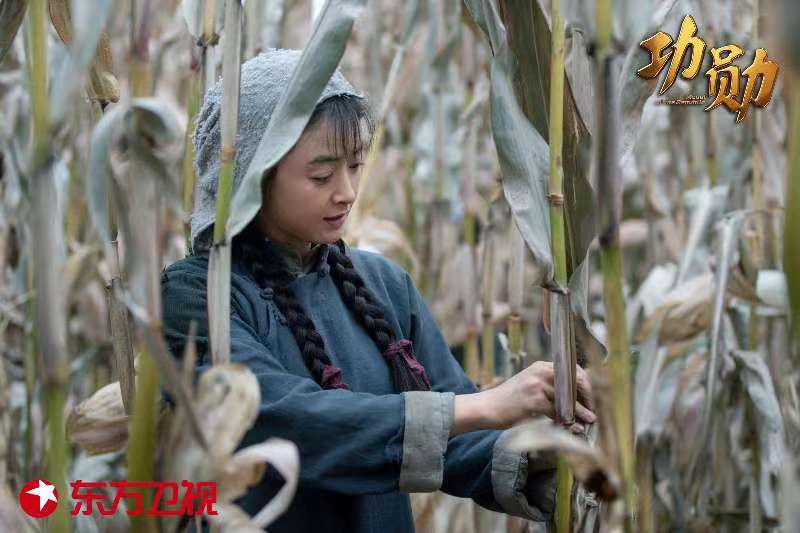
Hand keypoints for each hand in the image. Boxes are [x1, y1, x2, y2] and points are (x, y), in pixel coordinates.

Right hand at [480, 360, 594, 428]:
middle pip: (575, 380)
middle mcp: (540, 371)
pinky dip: (567, 421)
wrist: (488, 407)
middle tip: (592, 411)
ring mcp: (537, 385)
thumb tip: (577, 399)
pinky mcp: (534, 400)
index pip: (573, 370)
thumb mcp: (531, 386)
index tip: (591, 399)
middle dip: (588, 397)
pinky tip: (571, 427)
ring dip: (581, 412)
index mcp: (541, 366)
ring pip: (568, 399)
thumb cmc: (510, 400)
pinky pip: (557, 412)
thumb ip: (551, 388)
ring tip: (588, 420)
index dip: (586, 385)